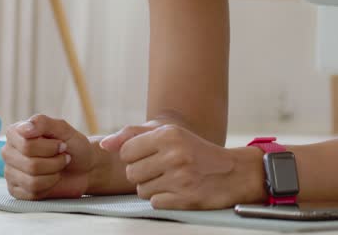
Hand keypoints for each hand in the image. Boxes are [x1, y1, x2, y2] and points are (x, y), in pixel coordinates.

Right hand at [1, 114, 92, 199]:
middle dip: (54, 162)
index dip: (50, 147)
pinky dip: (49, 185)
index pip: (26, 144)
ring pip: (32, 180)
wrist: (84, 168)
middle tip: (62, 156)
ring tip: (58, 166)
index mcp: (15, 133)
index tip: (61, 144)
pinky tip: (52, 178)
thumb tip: (23, 128)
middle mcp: (9, 152)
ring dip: (53, 173)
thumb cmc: (72, 146)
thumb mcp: (63, 129)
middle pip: (30, 164)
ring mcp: (10, 172)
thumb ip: (43, 123)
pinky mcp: (16, 190)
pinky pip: (32, 192)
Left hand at [101, 123, 252, 209]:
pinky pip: (154, 203)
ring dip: (152, 188)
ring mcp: (180, 178)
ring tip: (170, 180)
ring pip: (141, 190)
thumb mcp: (169, 134)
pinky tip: (177, 190)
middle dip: (142, 174)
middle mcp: (174, 154)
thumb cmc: (196, 151)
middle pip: (131, 174)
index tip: (150, 157)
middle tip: (161, 170)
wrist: (233, 172)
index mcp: (168, 134)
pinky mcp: (185, 198)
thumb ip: (133, 136)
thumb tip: (104, 145)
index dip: (134, 157)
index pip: (126, 152)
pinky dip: (163, 199)